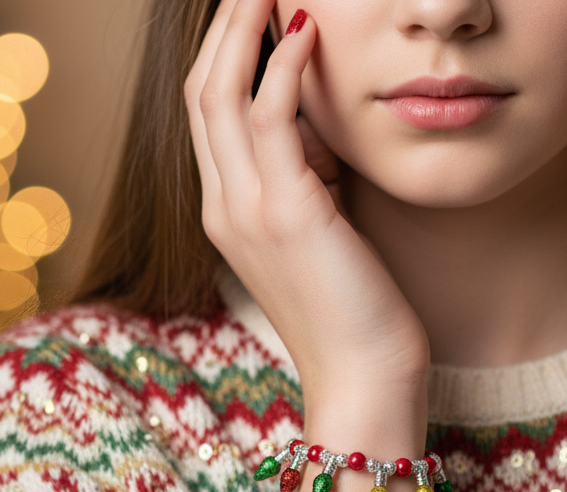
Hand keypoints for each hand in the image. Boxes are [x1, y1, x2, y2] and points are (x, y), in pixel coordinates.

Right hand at [184, 0, 429, 400]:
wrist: (365, 379)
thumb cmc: (354, 309)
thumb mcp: (321, 230)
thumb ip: (308, 177)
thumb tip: (317, 124)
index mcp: (228, 210)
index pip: (209, 112)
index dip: (224, 53)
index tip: (253, 10)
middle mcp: (223, 205)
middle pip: (201, 90)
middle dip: (224, 25)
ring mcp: (247, 210)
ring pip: (221, 93)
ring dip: (243, 27)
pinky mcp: (287, 214)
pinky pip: (270, 119)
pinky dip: (283, 67)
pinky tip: (307, 31)